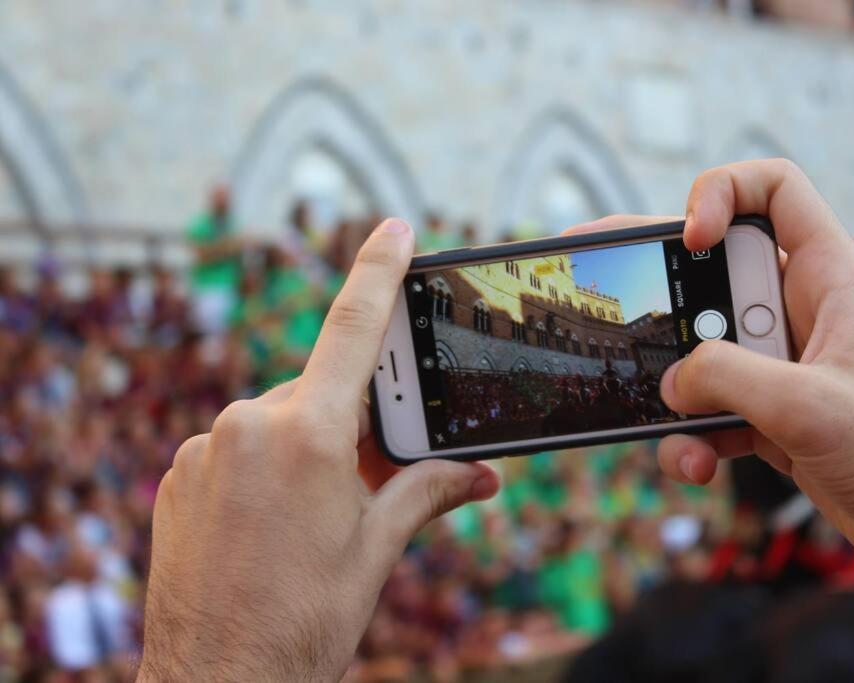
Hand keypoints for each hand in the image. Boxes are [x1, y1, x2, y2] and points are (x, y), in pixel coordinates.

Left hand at [139, 218, 499, 680]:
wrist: (216, 681)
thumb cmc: (304, 619)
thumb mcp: (377, 550)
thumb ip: (426, 491)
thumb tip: (481, 473)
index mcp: (310, 435)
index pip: (354, 329)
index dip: (378, 271)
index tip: (394, 227)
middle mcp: (249, 425)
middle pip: (320, 394)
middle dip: (352, 426)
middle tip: (365, 481)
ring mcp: (205, 448)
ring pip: (277, 424)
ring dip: (305, 454)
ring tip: (310, 524)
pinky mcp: (178, 473)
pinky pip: (235, 448)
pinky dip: (262, 471)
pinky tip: (267, 527)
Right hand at [565, 160, 853, 662]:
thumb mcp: (809, 406)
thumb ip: (727, 379)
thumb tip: (670, 382)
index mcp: (828, 277)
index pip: (774, 190)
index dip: (722, 193)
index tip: (690, 239)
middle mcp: (797, 309)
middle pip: (712, 272)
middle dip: (660, 289)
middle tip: (610, 290)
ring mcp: (780, 362)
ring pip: (701, 351)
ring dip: (674, 391)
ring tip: (670, 426)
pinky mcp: (768, 411)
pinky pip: (708, 407)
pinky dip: (691, 435)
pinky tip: (697, 465)